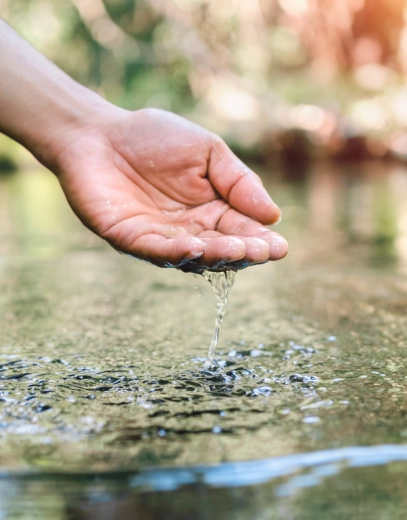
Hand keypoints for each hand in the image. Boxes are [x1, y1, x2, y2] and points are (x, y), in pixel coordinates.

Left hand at [52, 108, 287, 271]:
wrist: (100, 133)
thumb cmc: (155, 138)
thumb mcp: (208, 151)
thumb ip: (238, 181)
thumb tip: (273, 216)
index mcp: (212, 209)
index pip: (241, 230)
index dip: (260, 240)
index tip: (279, 247)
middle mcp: (190, 230)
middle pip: (221, 248)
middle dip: (243, 252)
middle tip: (263, 251)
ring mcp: (161, 237)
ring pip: (192, 255)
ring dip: (215, 255)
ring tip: (236, 249)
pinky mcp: (131, 239)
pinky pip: (155, 250)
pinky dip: (175, 252)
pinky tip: (195, 247)